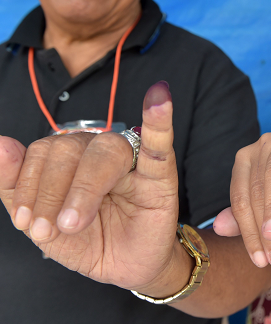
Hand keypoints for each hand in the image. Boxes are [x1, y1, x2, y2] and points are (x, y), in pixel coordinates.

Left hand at [0, 82, 183, 293]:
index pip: (43, 152)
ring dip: (84, 187)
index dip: (28, 184)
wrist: (126, 267)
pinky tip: (158, 97)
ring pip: (106, 150)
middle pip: (69, 148)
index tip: (26, 223)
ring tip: (75, 223)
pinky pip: (159, 142)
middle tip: (51, 229)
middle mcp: (96, 153)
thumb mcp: (43, 225)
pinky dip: (158, 119)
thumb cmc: (89, 241)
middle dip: (51, 191)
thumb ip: (15, 187)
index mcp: (68, 160)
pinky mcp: (160, 173)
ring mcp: (131, 160)